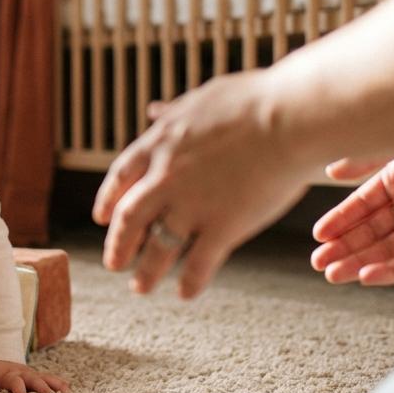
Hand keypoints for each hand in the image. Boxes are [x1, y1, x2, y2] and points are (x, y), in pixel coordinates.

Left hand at [0, 360, 69, 392]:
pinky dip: (61, 386)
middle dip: (41, 388)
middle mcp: (24, 375)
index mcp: (9, 376)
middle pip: (35, 380)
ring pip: (47, 380)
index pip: (14, 381)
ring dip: (55, 387)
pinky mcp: (41, 379)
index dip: (17, 388)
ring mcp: (34, 377)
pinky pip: (53, 381)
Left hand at [93, 71, 319, 298]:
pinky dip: (190, 281)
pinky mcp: (225, 225)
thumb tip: (154, 111)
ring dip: (146, 272)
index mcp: (160, 144)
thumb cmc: (254, 101)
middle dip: (118, 245)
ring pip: (159, 247)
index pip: (121, 178)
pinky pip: (200, 262)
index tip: (102, 219)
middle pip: (130, 218)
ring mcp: (194, 204)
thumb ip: (174, 113)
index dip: (108, 201)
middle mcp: (168, 177)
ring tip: (140, 287)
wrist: (291, 117)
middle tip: (113, 264)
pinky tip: (185, 293)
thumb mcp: (201, 99)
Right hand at [310, 141, 393, 285]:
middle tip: (318, 262)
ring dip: (359, 263)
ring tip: (333, 274)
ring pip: (387, 251)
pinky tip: (366, 276)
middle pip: (370, 233)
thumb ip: (362, 160)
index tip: (318, 235)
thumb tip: (330, 172)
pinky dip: (390, 271)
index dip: (339, 222)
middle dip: (344, 248)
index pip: (360, 207)